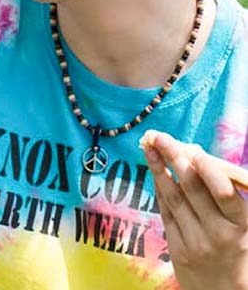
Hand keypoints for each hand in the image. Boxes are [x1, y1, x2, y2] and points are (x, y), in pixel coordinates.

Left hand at [143, 130, 247, 289]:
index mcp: (242, 224)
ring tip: (149, 148)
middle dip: (174, 159)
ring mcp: (197, 243)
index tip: (193, 151)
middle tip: (160, 137)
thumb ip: (224, 195)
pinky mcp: (178, 250)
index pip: (224, 194)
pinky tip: (154, 173)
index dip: (207, 170)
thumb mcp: (243, 224)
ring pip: (174, 199)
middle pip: (192, 190)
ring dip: (159, 170)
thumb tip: (196, 156)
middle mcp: (219, 234)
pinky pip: (166, 214)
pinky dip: (160, 191)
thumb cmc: (239, 249)